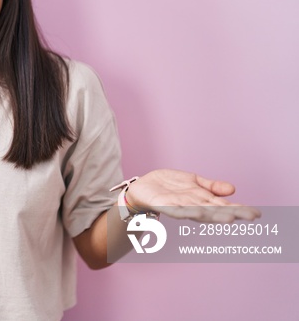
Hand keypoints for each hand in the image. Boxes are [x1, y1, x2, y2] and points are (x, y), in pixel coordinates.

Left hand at [126, 169, 260, 222]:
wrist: (144, 187)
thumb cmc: (170, 186)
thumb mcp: (194, 181)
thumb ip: (211, 186)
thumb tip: (233, 189)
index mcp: (203, 200)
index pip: (224, 206)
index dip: (240, 209)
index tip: (256, 213)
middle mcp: (194, 206)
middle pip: (215, 211)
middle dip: (232, 214)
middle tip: (249, 217)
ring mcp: (181, 207)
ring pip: (199, 213)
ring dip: (213, 216)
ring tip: (229, 218)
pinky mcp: (165, 206)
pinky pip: (178, 210)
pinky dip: (188, 211)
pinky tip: (198, 212)